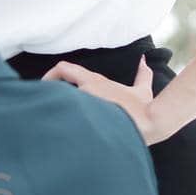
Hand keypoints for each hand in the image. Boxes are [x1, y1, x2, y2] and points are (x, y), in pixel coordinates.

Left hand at [45, 56, 166, 144]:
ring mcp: (85, 105)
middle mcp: (86, 90)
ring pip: (59, 105)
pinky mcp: (87, 121)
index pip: (63, 68)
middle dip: (47, 97)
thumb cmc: (144, 109)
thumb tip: (144, 60)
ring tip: (50, 122)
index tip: (45, 87)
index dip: (50, 76)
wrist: (152, 124)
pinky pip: (66, 121)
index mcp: (94, 81)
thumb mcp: (142, 89)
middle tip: (43, 106)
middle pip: (54, 88)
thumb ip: (142, 74)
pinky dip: (61, 125)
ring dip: (54, 111)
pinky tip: (61, 134)